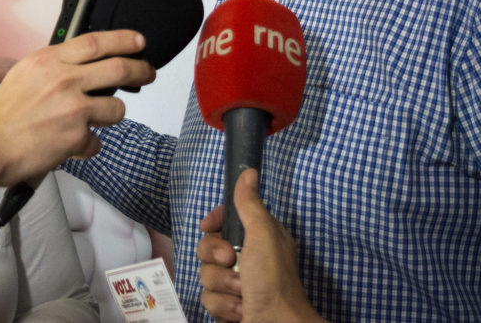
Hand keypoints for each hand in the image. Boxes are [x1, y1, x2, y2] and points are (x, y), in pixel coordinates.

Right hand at [0, 29, 153, 184]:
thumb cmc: (1, 114)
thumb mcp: (24, 74)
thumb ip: (53, 67)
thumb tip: (79, 67)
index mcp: (49, 60)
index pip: (95, 42)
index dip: (122, 39)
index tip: (139, 41)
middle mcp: (64, 79)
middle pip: (118, 68)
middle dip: (140, 70)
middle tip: (148, 72)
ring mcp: (73, 107)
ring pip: (116, 107)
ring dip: (110, 114)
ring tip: (94, 120)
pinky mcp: (76, 135)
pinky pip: (96, 142)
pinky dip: (86, 147)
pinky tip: (70, 146)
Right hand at [197, 169, 326, 322]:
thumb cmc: (274, 279)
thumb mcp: (263, 235)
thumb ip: (250, 205)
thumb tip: (248, 171)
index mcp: (258, 238)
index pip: (224, 220)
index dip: (214, 222)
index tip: (209, 226)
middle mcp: (246, 258)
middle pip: (207, 247)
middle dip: (216, 259)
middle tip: (233, 263)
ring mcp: (235, 284)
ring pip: (206, 274)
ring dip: (223, 286)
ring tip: (242, 295)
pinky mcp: (228, 306)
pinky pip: (208, 298)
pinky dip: (223, 306)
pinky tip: (240, 311)